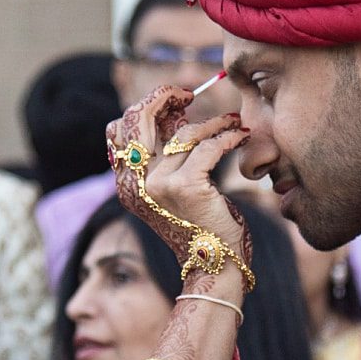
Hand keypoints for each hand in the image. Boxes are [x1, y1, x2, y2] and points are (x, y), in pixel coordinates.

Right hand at [106, 86, 252, 285]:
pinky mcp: (186, 187)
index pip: (119, 131)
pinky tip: (241, 136)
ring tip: (232, 122)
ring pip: (183, 133)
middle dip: (162, 97)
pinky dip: (229, 136)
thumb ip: (165, 157)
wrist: (214, 266)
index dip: (145, 107)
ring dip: (213, 122)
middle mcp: (135, 184)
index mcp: (127, 184)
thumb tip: (175, 113)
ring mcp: (158, 185)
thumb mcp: (172, 190)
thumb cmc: (200, 226)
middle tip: (188, 93)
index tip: (173, 102)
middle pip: (137, 120)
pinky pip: (208, 146)